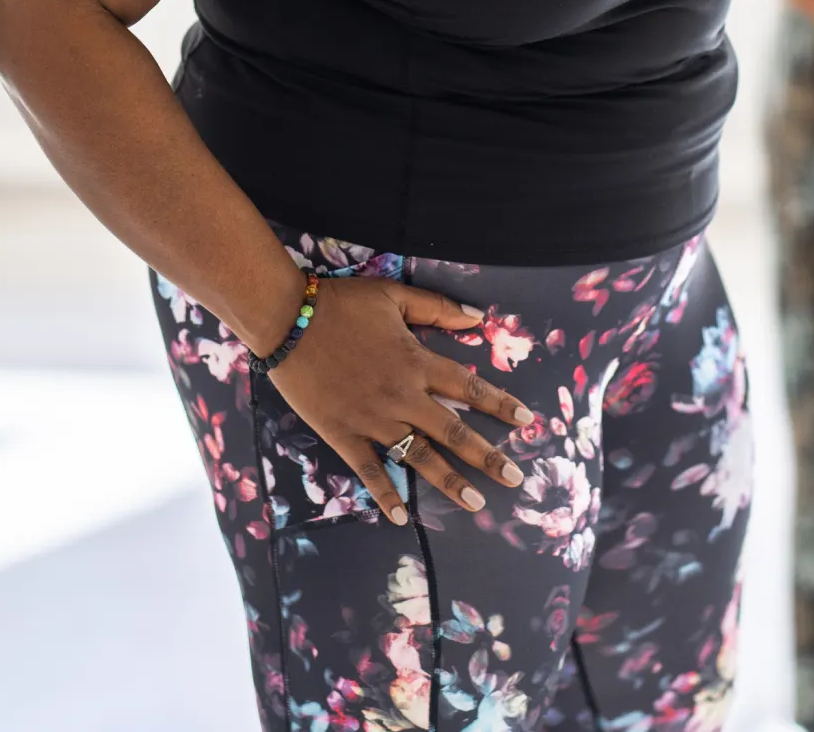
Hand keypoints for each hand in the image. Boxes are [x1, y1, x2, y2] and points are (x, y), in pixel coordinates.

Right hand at [266, 276, 537, 527]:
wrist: (287, 320)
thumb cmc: (341, 304)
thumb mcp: (393, 296)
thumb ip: (437, 308)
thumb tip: (478, 318)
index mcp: (416, 362)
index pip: (469, 388)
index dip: (499, 405)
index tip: (526, 422)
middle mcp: (402, 397)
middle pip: (453, 431)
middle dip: (487, 456)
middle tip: (514, 479)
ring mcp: (372, 419)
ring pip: (419, 456)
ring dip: (449, 482)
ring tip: (476, 504)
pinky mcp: (342, 434)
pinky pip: (369, 470)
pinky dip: (385, 493)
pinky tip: (400, 517)